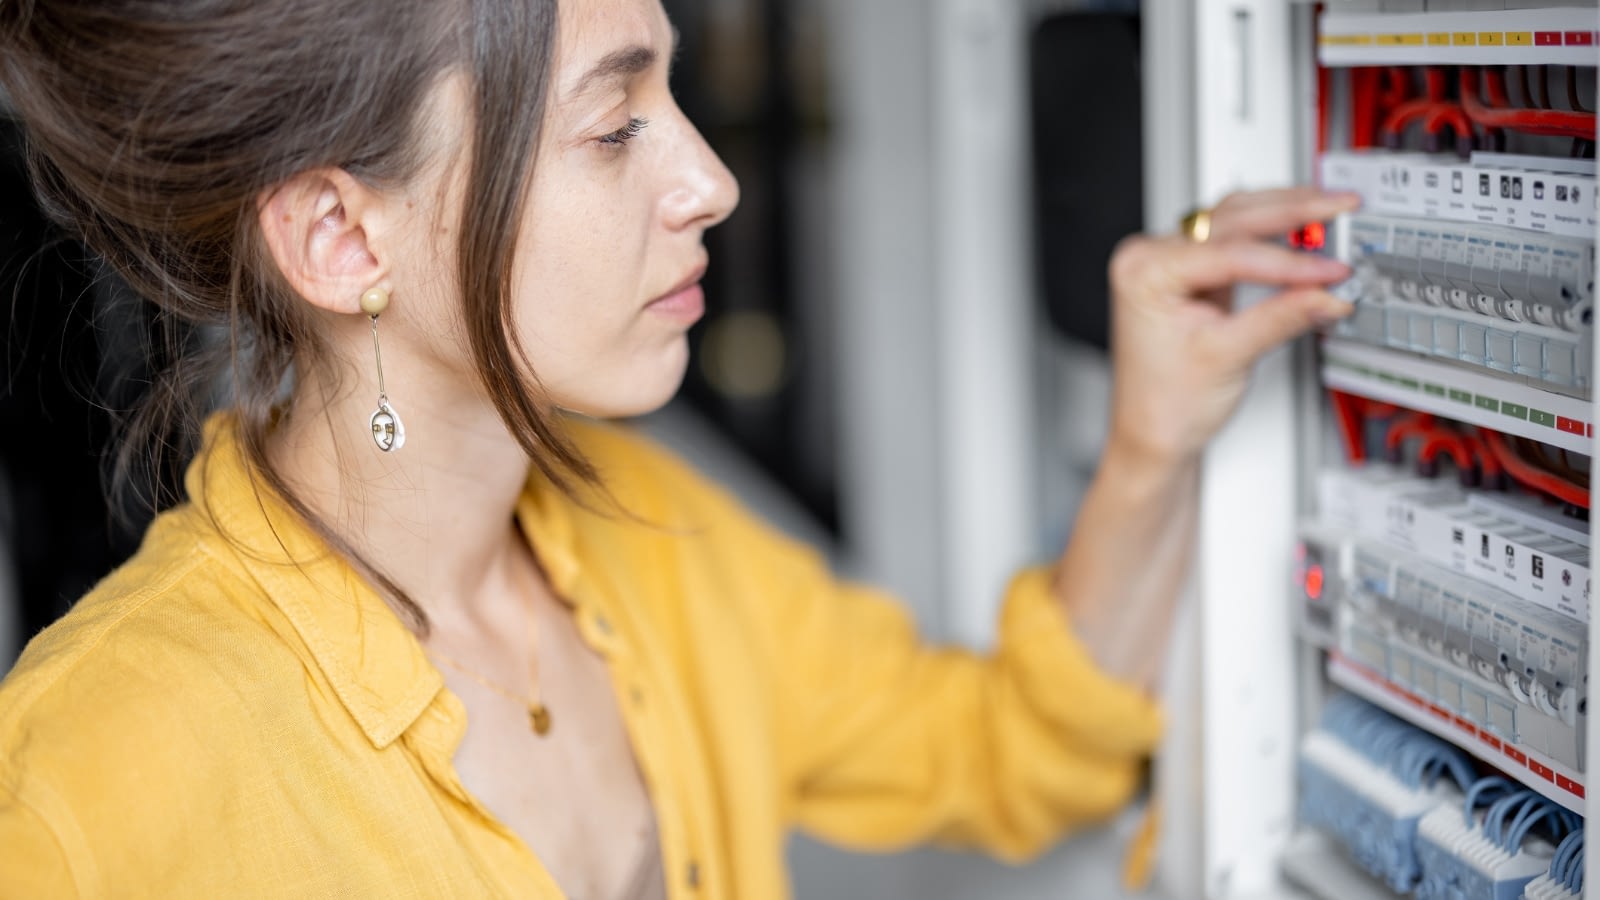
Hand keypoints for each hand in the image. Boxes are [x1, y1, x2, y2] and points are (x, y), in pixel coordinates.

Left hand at [1105, 188, 1359, 467]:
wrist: (1153, 433)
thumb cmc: (1167, 404)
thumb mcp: (1229, 356)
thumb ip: (1282, 317)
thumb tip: (1328, 292)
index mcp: (1144, 272)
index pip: (1228, 253)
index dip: (1288, 261)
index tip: (1331, 270)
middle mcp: (1149, 258)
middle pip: (1230, 219)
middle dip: (1291, 212)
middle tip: (1339, 206)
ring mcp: (1167, 261)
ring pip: (1233, 219)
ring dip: (1283, 212)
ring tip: (1329, 208)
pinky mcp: (1189, 271)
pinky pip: (1234, 239)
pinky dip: (1270, 234)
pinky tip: (1301, 227)